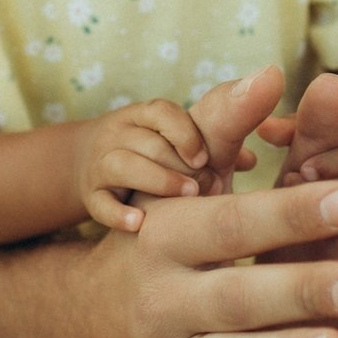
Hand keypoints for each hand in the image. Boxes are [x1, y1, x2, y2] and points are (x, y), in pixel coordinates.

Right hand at [65, 65, 337, 337]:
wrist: (77, 329)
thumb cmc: (156, 245)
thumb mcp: (177, 190)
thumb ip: (225, 130)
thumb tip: (273, 72)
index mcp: (163, 239)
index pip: (232, 221)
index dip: (293, 212)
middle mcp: (160, 301)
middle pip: (235, 296)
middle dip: (300, 291)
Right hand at [73, 98, 211, 231]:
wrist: (87, 161)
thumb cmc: (150, 152)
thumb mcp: (174, 140)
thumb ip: (212, 145)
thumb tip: (251, 160)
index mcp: (143, 116)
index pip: (161, 112)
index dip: (185, 133)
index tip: (204, 158)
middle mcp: (119, 134)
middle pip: (147, 142)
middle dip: (178, 164)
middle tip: (207, 187)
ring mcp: (101, 163)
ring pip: (122, 165)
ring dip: (157, 181)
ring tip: (187, 197)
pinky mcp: (90, 193)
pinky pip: (100, 202)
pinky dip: (118, 213)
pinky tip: (140, 224)